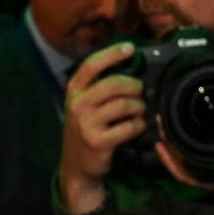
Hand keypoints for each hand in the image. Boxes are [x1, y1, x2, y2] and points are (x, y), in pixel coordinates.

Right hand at [59, 42, 147, 214]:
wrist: (77, 166)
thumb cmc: (86, 129)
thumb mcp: (83, 104)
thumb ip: (99, 86)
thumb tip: (129, 65)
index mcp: (74, 90)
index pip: (92, 64)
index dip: (113, 53)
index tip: (130, 48)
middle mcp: (77, 105)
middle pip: (114, 84)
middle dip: (134, 86)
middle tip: (139, 91)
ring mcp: (86, 124)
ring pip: (124, 104)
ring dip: (139, 107)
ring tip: (138, 110)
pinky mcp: (98, 141)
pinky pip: (129, 126)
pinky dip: (138, 125)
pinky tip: (136, 126)